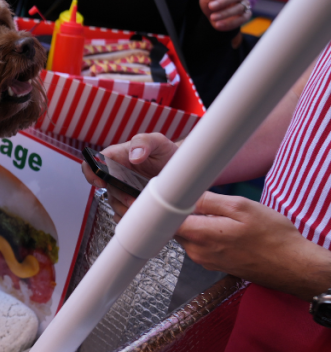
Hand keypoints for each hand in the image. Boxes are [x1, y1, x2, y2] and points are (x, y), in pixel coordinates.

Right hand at [80, 133, 178, 217]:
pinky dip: (126, 216)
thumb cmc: (164, 151)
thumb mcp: (157, 141)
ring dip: (123, 208)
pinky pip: (122, 212)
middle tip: (132, 200)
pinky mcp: (130, 200)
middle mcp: (116, 173)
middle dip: (118, 196)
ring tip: (139, 209)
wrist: (177, 166)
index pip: (93, 162)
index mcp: (116, 156)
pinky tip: (137, 216)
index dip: (92, 172)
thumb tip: (133, 156)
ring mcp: (123, 188)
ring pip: (114, 202)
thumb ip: (143, 142)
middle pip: (106, 187)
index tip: (101, 182)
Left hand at [175, 192, 330, 299]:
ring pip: (189, 234)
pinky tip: (227, 229)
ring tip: (222, 217)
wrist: (293, 266)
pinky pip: (200, 244)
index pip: (165, 218)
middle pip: (175, 225)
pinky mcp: (214, 264)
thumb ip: (208, 200)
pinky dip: (207, 234)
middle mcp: (198, 251)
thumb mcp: (242, 207)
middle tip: (205, 201)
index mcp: (201, 235)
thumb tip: (184, 192)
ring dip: (198, 222)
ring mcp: (205, 260)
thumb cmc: (273, 237)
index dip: (167, 203)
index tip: (173, 193)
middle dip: (185, 211)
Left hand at [199, 0, 249, 31]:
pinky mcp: (246, 15)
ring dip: (225, 13)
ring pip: (239, 8)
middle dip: (223, 1)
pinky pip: (242, 19)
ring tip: (212, 17)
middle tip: (211, 6)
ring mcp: (245, 5)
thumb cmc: (210, 2)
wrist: (213, 16)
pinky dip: (230, 23)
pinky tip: (218, 24)